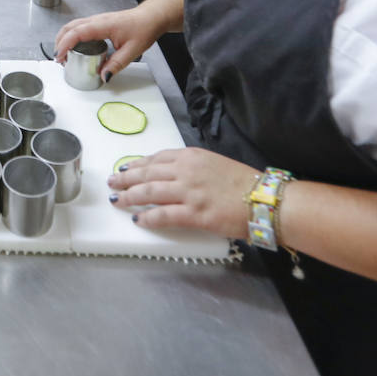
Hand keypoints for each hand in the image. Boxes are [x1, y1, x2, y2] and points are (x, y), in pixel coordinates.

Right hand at [55, 6, 163, 77]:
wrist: (151, 17)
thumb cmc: (144, 28)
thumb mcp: (132, 51)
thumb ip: (116, 64)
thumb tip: (103, 76)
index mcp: (104, 25)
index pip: (77, 32)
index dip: (65, 44)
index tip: (60, 56)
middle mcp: (97, 20)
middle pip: (70, 27)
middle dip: (60, 42)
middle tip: (59, 59)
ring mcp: (97, 20)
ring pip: (73, 26)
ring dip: (64, 38)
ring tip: (64, 55)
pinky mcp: (98, 23)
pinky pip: (79, 27)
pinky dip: (71, 36)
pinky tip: (74, 47)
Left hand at [107, 148, 258, 237]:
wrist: (265, 199)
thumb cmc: (244, 183)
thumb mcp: (214, 163)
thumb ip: (192, 167)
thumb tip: (172, 174)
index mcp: (191, 156)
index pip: (156, 158)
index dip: (137, 163)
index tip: (125, 167)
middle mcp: (186, 170)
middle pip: (146, 173)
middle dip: (125, 178)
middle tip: (112, 182)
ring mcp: (189, 192)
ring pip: (149, 192)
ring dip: (129, 196)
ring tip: (116, 200)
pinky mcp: (194, 214)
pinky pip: (163, 215)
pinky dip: (147, 217)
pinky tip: (138, 219)